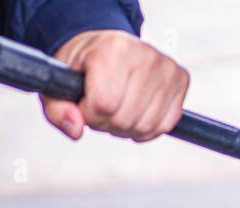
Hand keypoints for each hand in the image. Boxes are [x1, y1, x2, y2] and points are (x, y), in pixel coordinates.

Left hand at [43, 31, 189, 142]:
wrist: (109, 45)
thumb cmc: (83, 67)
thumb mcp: (59, 83)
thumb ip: (57, 110)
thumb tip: (76, 130)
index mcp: (112, 49)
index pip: (104, 104)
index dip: (90, 115)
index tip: (84, 105)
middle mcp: (145, 55)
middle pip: (125, 118)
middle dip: (108, 123)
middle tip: (101, 109)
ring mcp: (167, 68)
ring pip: (146, 126)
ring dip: (127, 129)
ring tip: (117, 111)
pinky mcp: (181, 80)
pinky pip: (164, 125)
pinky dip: (146, 129)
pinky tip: (135, 115)